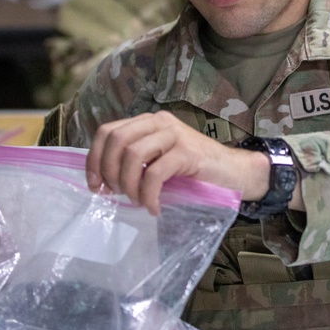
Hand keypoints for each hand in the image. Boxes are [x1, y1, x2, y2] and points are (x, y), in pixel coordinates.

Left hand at [85, 111, 270, 214]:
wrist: (235, 172)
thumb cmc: (195, 171)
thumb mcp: (159, 160)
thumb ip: (136, 161)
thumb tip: (103, 180)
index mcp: (148, 122)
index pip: (107, 132)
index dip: (94, 158)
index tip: (95, 184)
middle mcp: (159, 122)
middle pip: (116, 140)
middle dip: (108, 171)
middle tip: (116, 194)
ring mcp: (175, 134)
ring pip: (133, 155)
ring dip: (129, 185)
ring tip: (137, 201)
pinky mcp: (188, 152)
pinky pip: (155, 174)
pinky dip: (149, 195)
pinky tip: (155, 207)